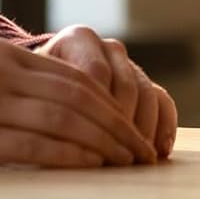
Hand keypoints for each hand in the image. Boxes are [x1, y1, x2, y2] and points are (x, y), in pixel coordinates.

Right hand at [0, 38, 158, 167]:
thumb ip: (9, 77)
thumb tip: (56, 102)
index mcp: (0, 52)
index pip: (71, 76)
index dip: (108, 103)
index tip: (131, 126)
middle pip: (76, 98)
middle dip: (115, 126)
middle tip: (142, 152)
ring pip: (62, 122)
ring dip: (102, 144)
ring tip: (126, 165)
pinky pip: (34, 147)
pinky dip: (69, 157)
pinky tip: (91, 168)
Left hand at [39, 25, 176, 158]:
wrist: (47, 88)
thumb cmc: (36, 94)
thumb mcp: (35, 93)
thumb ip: (47, 106)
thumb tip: (62, 140)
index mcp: (78, 38)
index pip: (95, 73)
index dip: (94, 112)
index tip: (89, 144)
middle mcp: (108, 47)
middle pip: (125, 85)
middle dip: (121, 126)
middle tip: (116, 158)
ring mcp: (130, 64)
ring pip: (146, 94)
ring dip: (143, 130)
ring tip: (136, 160)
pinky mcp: (146, 84)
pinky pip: (162, 100)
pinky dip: (165, 125)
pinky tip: (160, 150)